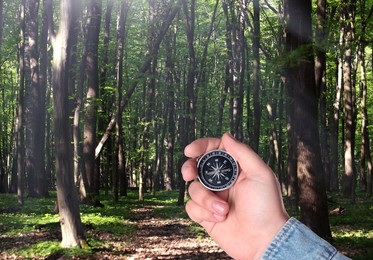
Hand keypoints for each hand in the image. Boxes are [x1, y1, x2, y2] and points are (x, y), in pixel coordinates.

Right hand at [181, 133, 288, 258]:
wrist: (263, 240)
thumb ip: (243, 152)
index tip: (190, 150)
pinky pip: (192, 207)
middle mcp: (221, 181)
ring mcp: (212, 198)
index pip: (213, 150)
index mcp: (234, 168)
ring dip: (206, 200)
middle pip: (196, 167)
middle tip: (190, 174)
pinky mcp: (205, 215)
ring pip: (193, 189)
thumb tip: (226, 135)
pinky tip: (219, 219)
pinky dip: (203, 212)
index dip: (200, 146)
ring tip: (223, 211)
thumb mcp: (261, 174)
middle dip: (189, 168)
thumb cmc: (267, 207)